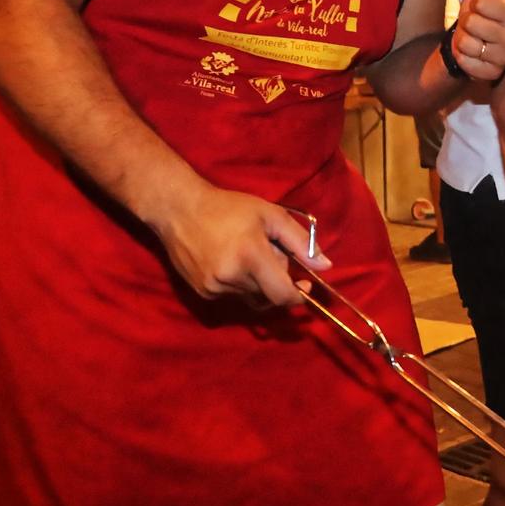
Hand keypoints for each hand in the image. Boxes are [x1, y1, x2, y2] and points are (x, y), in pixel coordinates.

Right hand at [149, 182, 325, 305]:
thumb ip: (301, 241)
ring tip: (248, 255)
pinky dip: (241, 286)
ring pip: (251, 298)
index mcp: (251, 257)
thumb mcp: (270, 215)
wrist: (178, 209)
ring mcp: (213, 288)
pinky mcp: (201, 292)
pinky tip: (232, 262)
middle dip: (277, 281)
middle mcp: (231, 278)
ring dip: (259, 284)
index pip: (283, 295)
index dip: (298, 296)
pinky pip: (233, 297)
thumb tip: (326, 266)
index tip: (305, 284)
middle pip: (269, 296)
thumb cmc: (228, 207)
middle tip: (269, 254)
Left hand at [451, 0, 504, 80]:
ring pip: (470, 44)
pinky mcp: (491, 74)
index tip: (481, 7)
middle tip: (474, 25)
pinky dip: (463, 57)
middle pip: (474, 24)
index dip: (475, 4)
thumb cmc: (481, 12)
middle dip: (467, 23)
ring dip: (464, 40)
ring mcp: (503, 59)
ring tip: (473, 39)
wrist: (469, 38)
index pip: (483, 4)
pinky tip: (471, 55)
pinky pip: (469, 63)